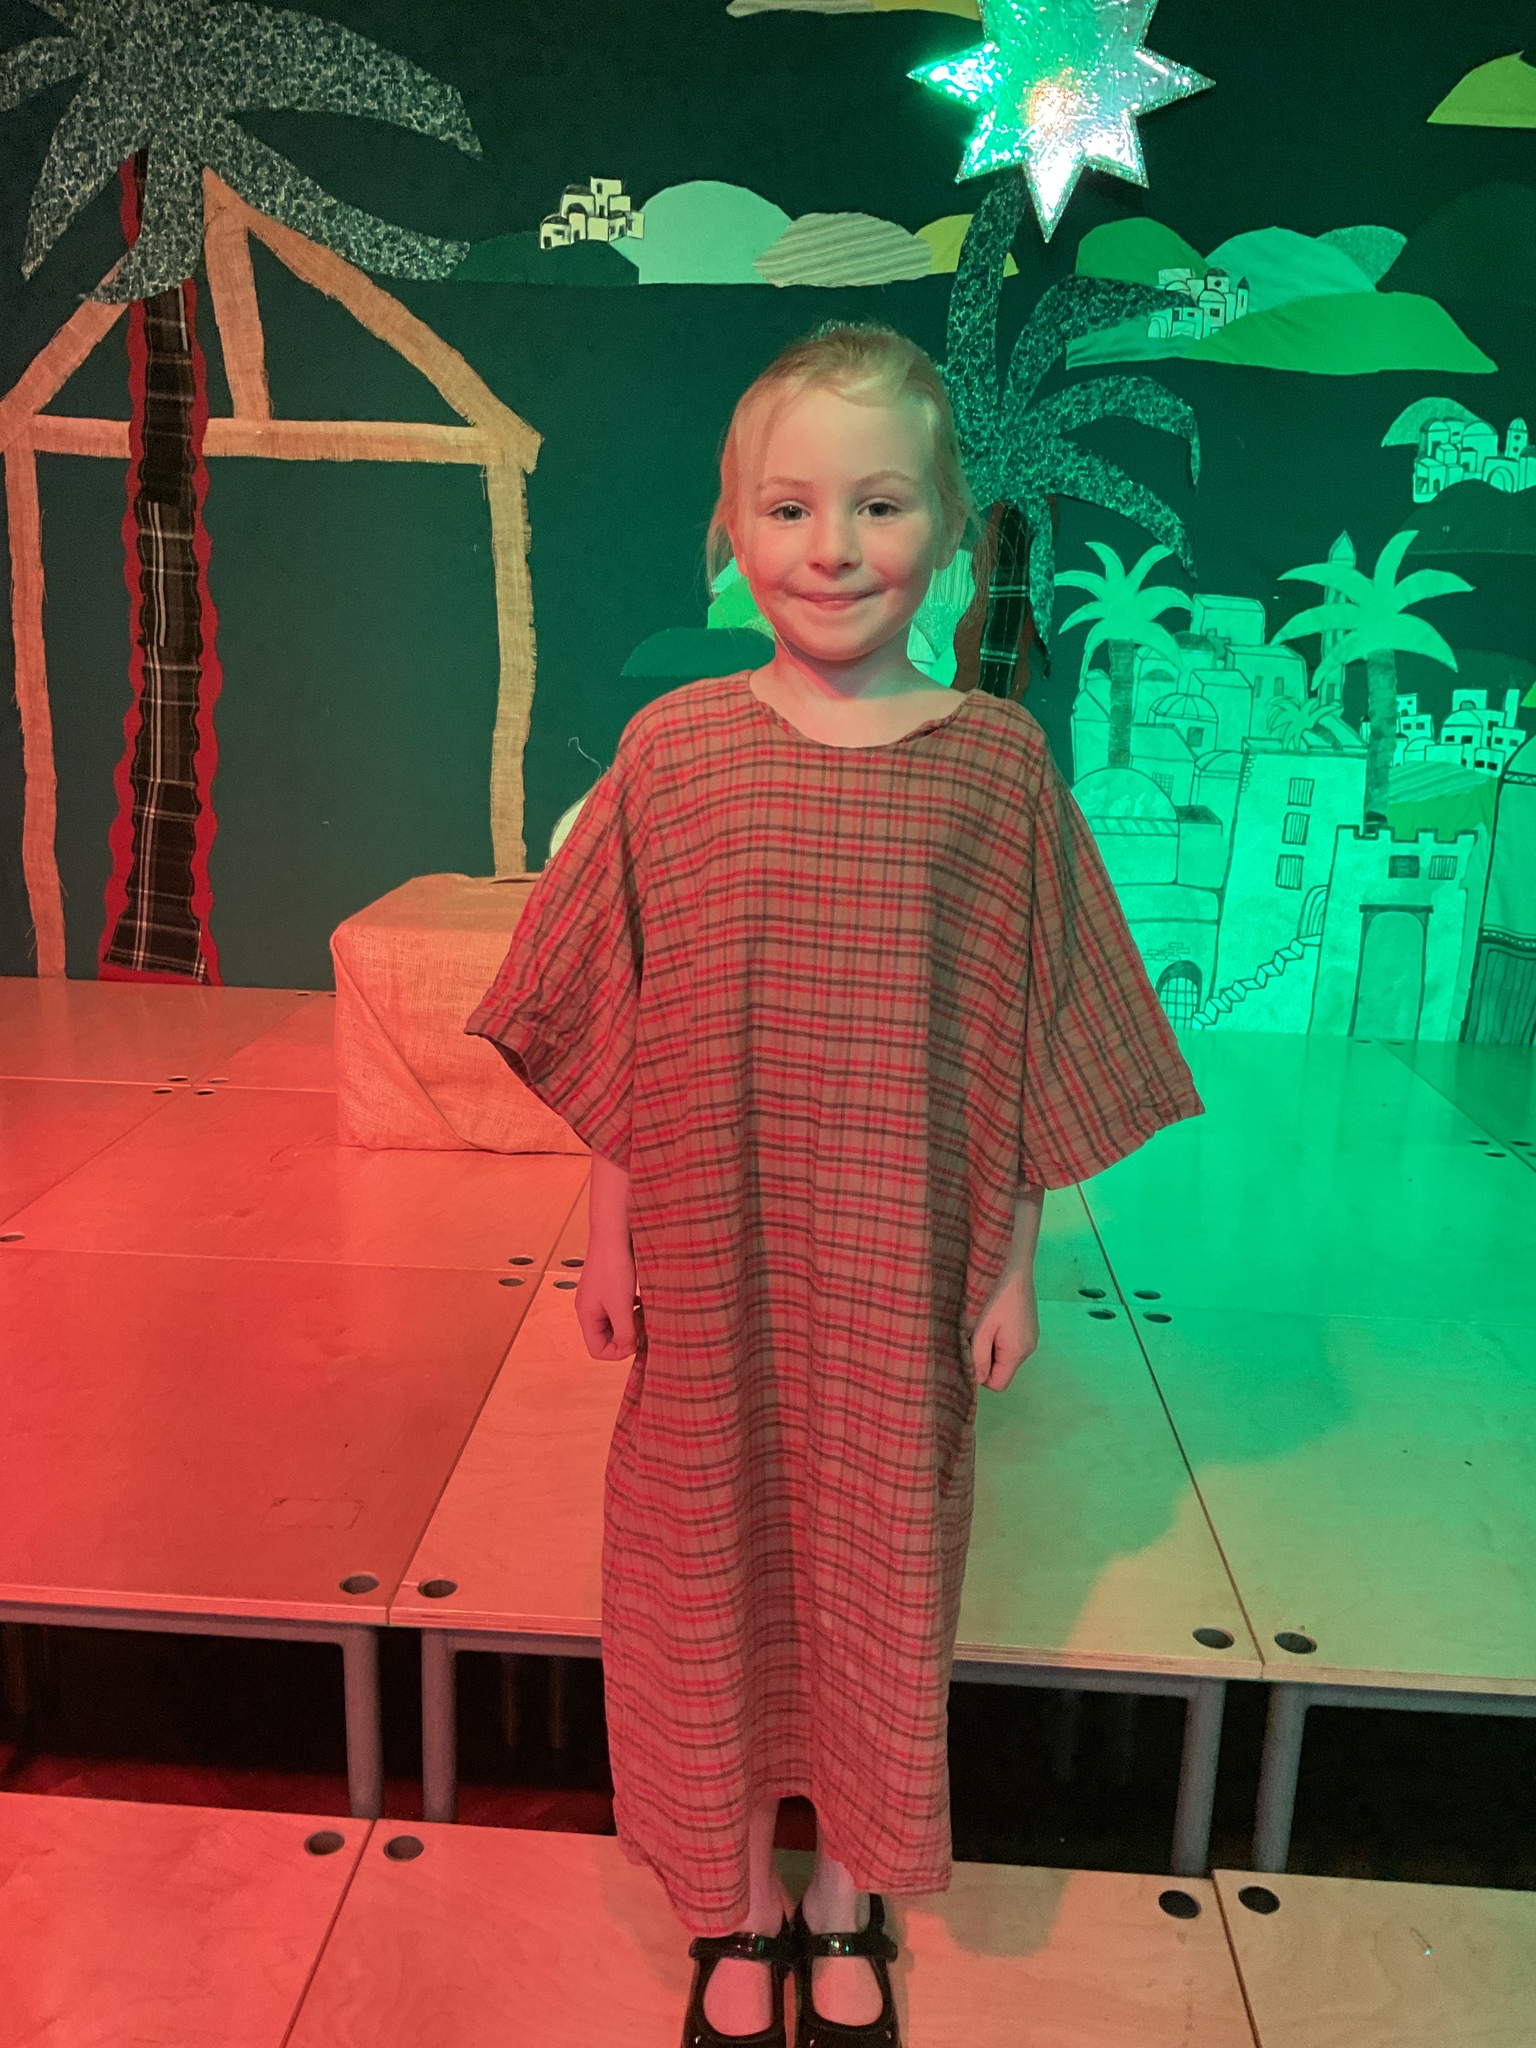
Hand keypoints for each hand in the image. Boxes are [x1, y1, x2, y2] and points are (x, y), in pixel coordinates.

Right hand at [574, 1238, 643, 1359]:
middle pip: (606, 1337)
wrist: (613, 1233)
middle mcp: (588, 1308)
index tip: (636, 1340)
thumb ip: (625, 1331)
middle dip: (626, 1336)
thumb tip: (630, 1348)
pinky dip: (631, 1308)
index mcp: (586, 1316)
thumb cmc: (613, 1267)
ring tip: (643, 1312)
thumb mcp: (621, 1305)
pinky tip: (640, 1299)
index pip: (597, 1350)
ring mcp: (597, 1296)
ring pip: (615, 1321)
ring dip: (630, 1322)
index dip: (618, 1352)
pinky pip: (619, 1307)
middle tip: (643, 1325)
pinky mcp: (607, 1285)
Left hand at [964, 1260, 1038, 1392]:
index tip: (969, 1355)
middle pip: (1002, 1370)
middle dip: (985, 1359)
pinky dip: (999, 1336)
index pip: (998, 1384)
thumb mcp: (980, 1328)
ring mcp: (1031, 1337)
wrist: (1013, 1265)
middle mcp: (1028, 1349)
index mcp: (1017, 1352)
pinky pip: (1011, 1343)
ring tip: (983, 1324)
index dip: (981, 1376)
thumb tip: (977, 1381)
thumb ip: (978, 1357)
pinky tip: (993, 1317)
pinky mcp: (1029, 1326)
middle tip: (973, 1336)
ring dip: (991, 1346)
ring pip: (1006, 1356)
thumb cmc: (994, 1295)